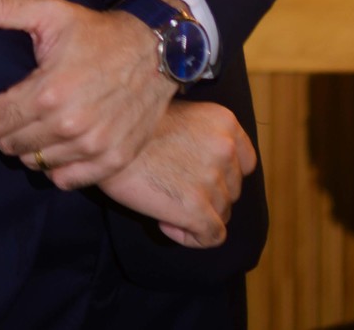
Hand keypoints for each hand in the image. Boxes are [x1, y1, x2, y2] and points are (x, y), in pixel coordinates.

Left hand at [0, 0, 174, 186]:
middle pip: (10, 146)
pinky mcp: (112, 160)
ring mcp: (93, 147)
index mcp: (49, 93)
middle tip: (11, 111)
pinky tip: (59, 140)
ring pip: (35, 163)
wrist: (156, 49)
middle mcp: (70, 126)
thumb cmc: (98, 31)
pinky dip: (56, 164)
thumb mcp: (51, 12)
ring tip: (35, 123)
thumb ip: (3, 10)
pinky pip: (65, 179)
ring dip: (29, 146)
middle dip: (3, 129)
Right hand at [99, 101, 256, 248]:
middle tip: (174, 187)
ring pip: (222, 214)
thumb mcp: (183, 117)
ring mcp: (213, 180)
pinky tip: (166, 222)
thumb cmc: (136, 128)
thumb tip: (208, 167)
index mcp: (225, 122)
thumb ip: (205, 137)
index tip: (199, 175)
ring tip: (165, 202)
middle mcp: (225, 149)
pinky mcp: (197, 209)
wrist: (107, 140)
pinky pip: (211, 237)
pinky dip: (191, 237)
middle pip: (232, 190)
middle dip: (207, 195)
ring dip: (196, 215)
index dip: (224, 174)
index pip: (246, 162)